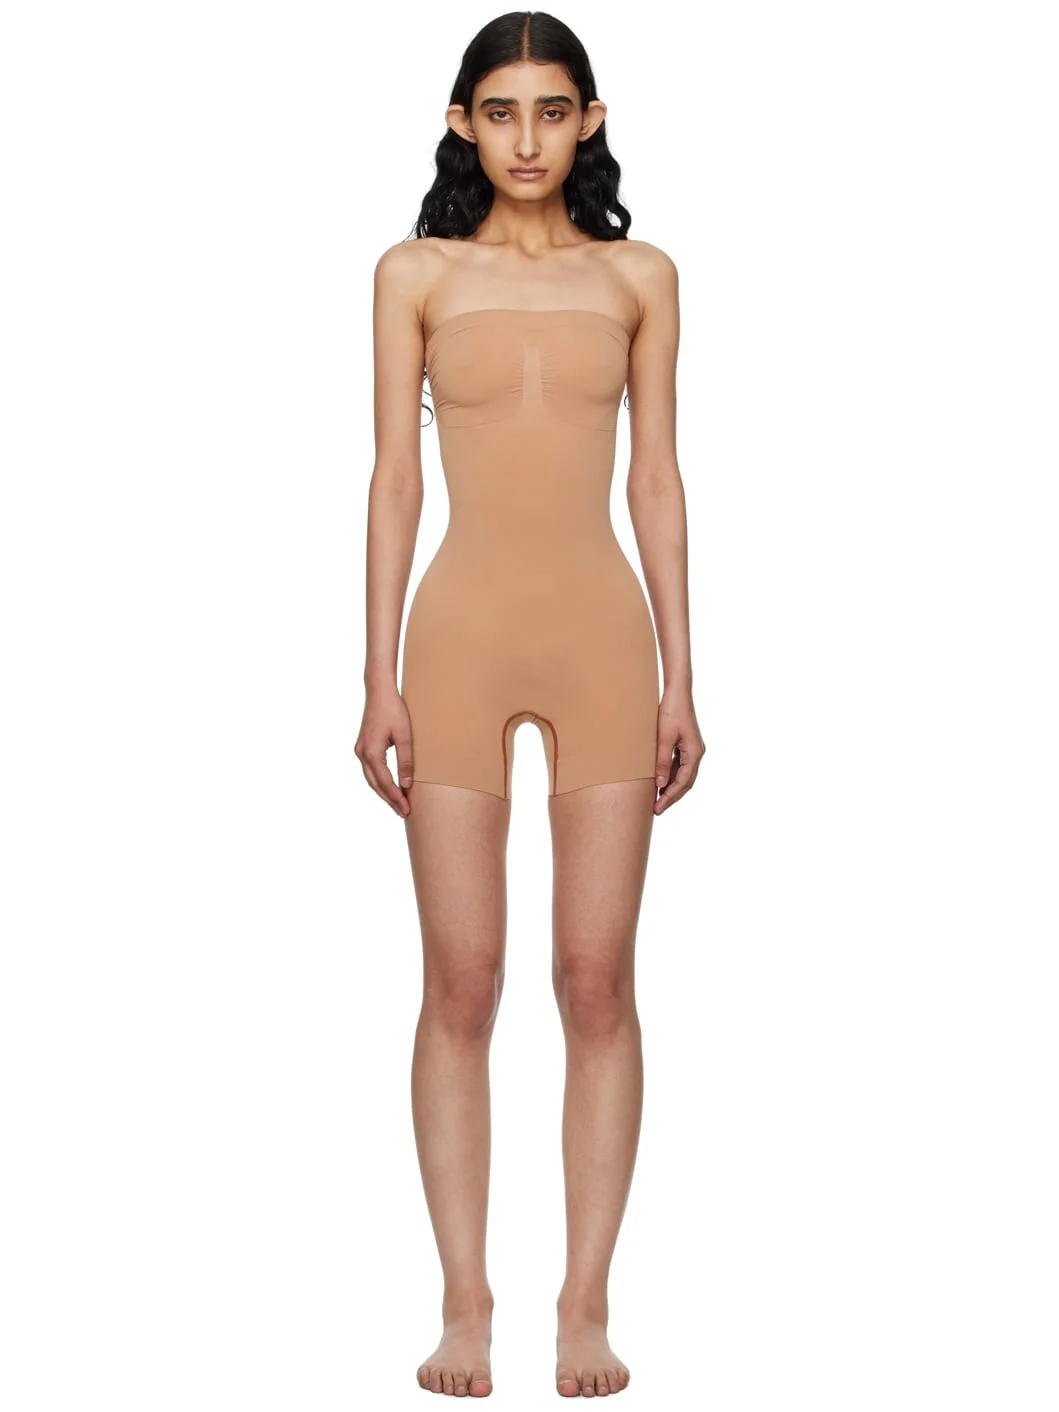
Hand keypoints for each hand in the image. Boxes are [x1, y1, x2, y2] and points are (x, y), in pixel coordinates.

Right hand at [355, 684, 413, 817]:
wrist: (379, 691)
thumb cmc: (393, 709)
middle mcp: (362, 753)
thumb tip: (407, 785)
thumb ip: (406, 761)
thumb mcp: (405, 735)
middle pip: (375, 784)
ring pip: (371, 779)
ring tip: (398, 804)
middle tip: (404, 813)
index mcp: (371, 751)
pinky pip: (371, 770)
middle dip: (389, 799)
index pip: (384, 782)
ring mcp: (360, 750)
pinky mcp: (363, 747)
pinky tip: (390, 787)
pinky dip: (380, 781)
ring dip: (384, 792)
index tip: (407, 809)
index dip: (395, 797)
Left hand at [653, 686, 705, 814]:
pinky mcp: (686, 744)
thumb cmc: (671, 711)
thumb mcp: (663, 738)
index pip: (683, 782)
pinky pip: (679, 765)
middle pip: (685, 782)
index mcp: (695, 752)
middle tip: (656, 810)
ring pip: (682, 775)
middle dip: (671, 796)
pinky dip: (670, 775)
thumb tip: (659, 784)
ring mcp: (692, 748)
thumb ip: (662, 761)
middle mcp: (697, 752)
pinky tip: (659, 781)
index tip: (657, 807)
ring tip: (656, 799)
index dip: (670, 796)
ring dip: (670, 787)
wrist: (677, 692)